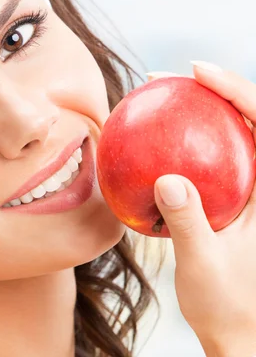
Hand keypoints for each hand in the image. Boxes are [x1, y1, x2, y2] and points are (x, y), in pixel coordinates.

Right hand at [148, 62, 255, 355]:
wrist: (237, 329)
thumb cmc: (226, 303)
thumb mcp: (205, 266)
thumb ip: (189, 224)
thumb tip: (166, 179)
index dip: (237, 89)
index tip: (196, 71)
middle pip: (247, 120)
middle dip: (214, 88)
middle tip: (167, 77)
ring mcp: (247, 192)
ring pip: (228, 135)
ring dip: (198, 110)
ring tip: (160, 96)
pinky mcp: (229, 202)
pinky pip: (209, 159)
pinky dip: (184, 141)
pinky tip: (152, 142)